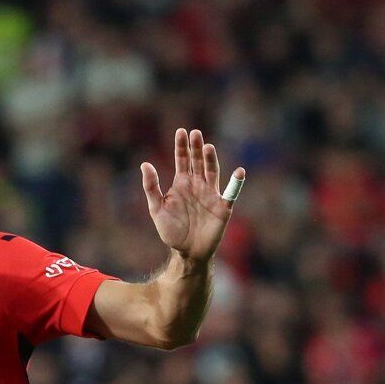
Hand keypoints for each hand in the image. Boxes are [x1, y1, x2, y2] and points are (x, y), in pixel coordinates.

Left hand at [141, 128, 241, 265]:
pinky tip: (239, 172)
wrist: (187, 252)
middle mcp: (198, 185)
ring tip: (208, 147)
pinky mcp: (222, 207)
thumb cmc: (171, 230)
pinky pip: (231, 193)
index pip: (182, 160)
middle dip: (196, 148)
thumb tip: (145, 164)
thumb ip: (151, 187)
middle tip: (195, 133)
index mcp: (182, 183)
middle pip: (198, 162)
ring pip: (212, 172)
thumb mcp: (157, 208)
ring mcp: (211, 194)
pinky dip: (236, 183)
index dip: (181, 146)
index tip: (181, 131)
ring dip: (210, 160)